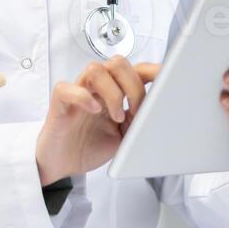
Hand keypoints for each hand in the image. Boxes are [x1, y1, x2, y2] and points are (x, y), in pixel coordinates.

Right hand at [36, 56, 159, 184]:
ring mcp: (77, 93)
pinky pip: (67, 88)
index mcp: (114, 92)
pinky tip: (94, 110)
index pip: (134, 70)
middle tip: (135, 111)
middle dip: (133, 85)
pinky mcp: (60, 103)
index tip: (168, 77)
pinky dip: (83, 97)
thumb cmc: (90, 146)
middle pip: (117, 63)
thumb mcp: (123, 138)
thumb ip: (137, 123)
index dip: (152, 70)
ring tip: (115, 116)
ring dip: (112, 92)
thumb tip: (157, 114)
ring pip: (95, 69)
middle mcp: (96, 88)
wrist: (61, 163)